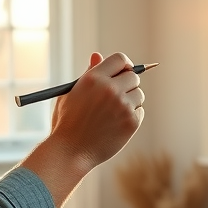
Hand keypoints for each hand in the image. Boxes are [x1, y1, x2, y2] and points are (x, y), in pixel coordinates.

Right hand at [20, 52, 145, 207]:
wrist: (70, 151)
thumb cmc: (67, 122)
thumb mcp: (72, 93)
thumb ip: (88, 73)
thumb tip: (98, 55)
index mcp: (93, 78)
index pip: (119, 59)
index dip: (123, 65)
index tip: (122, 72)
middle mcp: (110, 89)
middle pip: (133, 76)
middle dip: (127, 84)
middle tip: (117, 95)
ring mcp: (122, 106)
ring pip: (139, 94)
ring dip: (130, 101)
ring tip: (112, 114)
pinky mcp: (131, 122)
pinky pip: (140, 111)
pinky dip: (131, 116)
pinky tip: (115, 125)